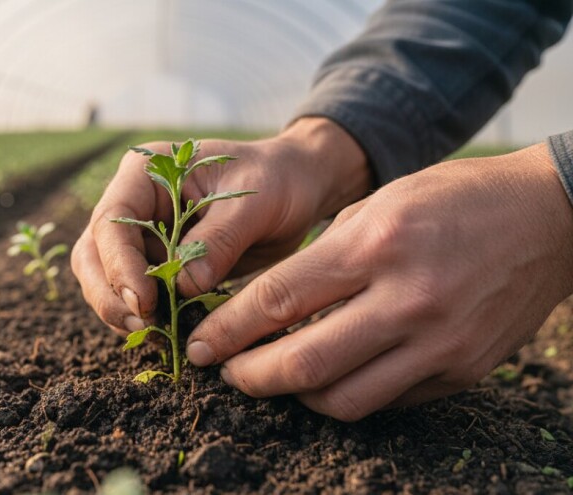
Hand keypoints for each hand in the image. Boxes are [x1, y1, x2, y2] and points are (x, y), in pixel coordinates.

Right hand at [71, 118, 370, 333]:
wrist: (295, 188)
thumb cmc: (275, 181)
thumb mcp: (254, 202)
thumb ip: (218, 240)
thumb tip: (182, 287)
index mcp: (145, 173)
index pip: (112, 221)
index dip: (120, 265)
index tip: (145, 301)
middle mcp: (132, 204)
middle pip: (93, 254)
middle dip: (110, 294)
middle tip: (142, 326)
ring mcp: (140, 236)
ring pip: (104, 279)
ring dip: (121, 311)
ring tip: (155, 336)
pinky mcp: (156, 265)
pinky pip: (135, 295)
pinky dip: (144, 318)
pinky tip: (167, 336)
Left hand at [186, 143, 572, 420]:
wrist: (548, 218)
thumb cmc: (453, 199)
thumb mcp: (379, 203)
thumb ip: (323, 257)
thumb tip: (270, 306)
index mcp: (376, 246)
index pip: (279, 300)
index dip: (229, 329)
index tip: (201, 344)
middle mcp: (407, 300)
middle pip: (303, 363)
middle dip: (250, 376)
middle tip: (227, 372)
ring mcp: (440, 343)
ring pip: (342, 399)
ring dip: (296, 394)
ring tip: (277, 375)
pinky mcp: (462, 371)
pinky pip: (386, 400)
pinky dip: (347, 392)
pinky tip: (333, 373)